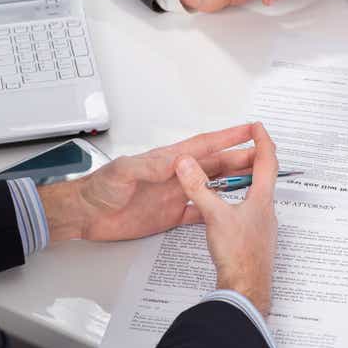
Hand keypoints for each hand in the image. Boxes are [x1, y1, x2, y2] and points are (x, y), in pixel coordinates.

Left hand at [38, 124, 257, 242]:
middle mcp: (173, 176)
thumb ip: (150, 166)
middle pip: (213, 165)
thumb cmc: (98, 190)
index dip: (227, 138)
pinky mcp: (167, 216)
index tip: (249, 131)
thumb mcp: (124, 173)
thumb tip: (176, 160)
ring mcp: (172, 196)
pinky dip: (214, 211)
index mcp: (166, 161)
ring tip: (253, 180)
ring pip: (210, 187)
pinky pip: (197, 213)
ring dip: (231, 183)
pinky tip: (227, 213)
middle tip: (263, 156)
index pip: (203, 146)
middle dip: (239, 159)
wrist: (84, 215)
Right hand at [174, 123, 278, 315]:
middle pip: (265, 177)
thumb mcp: (214, 216)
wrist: (246, 291)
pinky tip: (226, 209)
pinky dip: (239, 202)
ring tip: (232, 174)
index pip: (267, 161)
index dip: (262, 140)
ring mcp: (262, 227)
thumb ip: (199, 188)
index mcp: (262, 200)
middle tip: (246, 145)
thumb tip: (187, 164)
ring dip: (246, 181)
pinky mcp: (254, 241)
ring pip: (257, 196)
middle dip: (255, 158)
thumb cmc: (238, 256)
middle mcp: (267, 211)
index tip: (258, 127)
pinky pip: (249, 213)